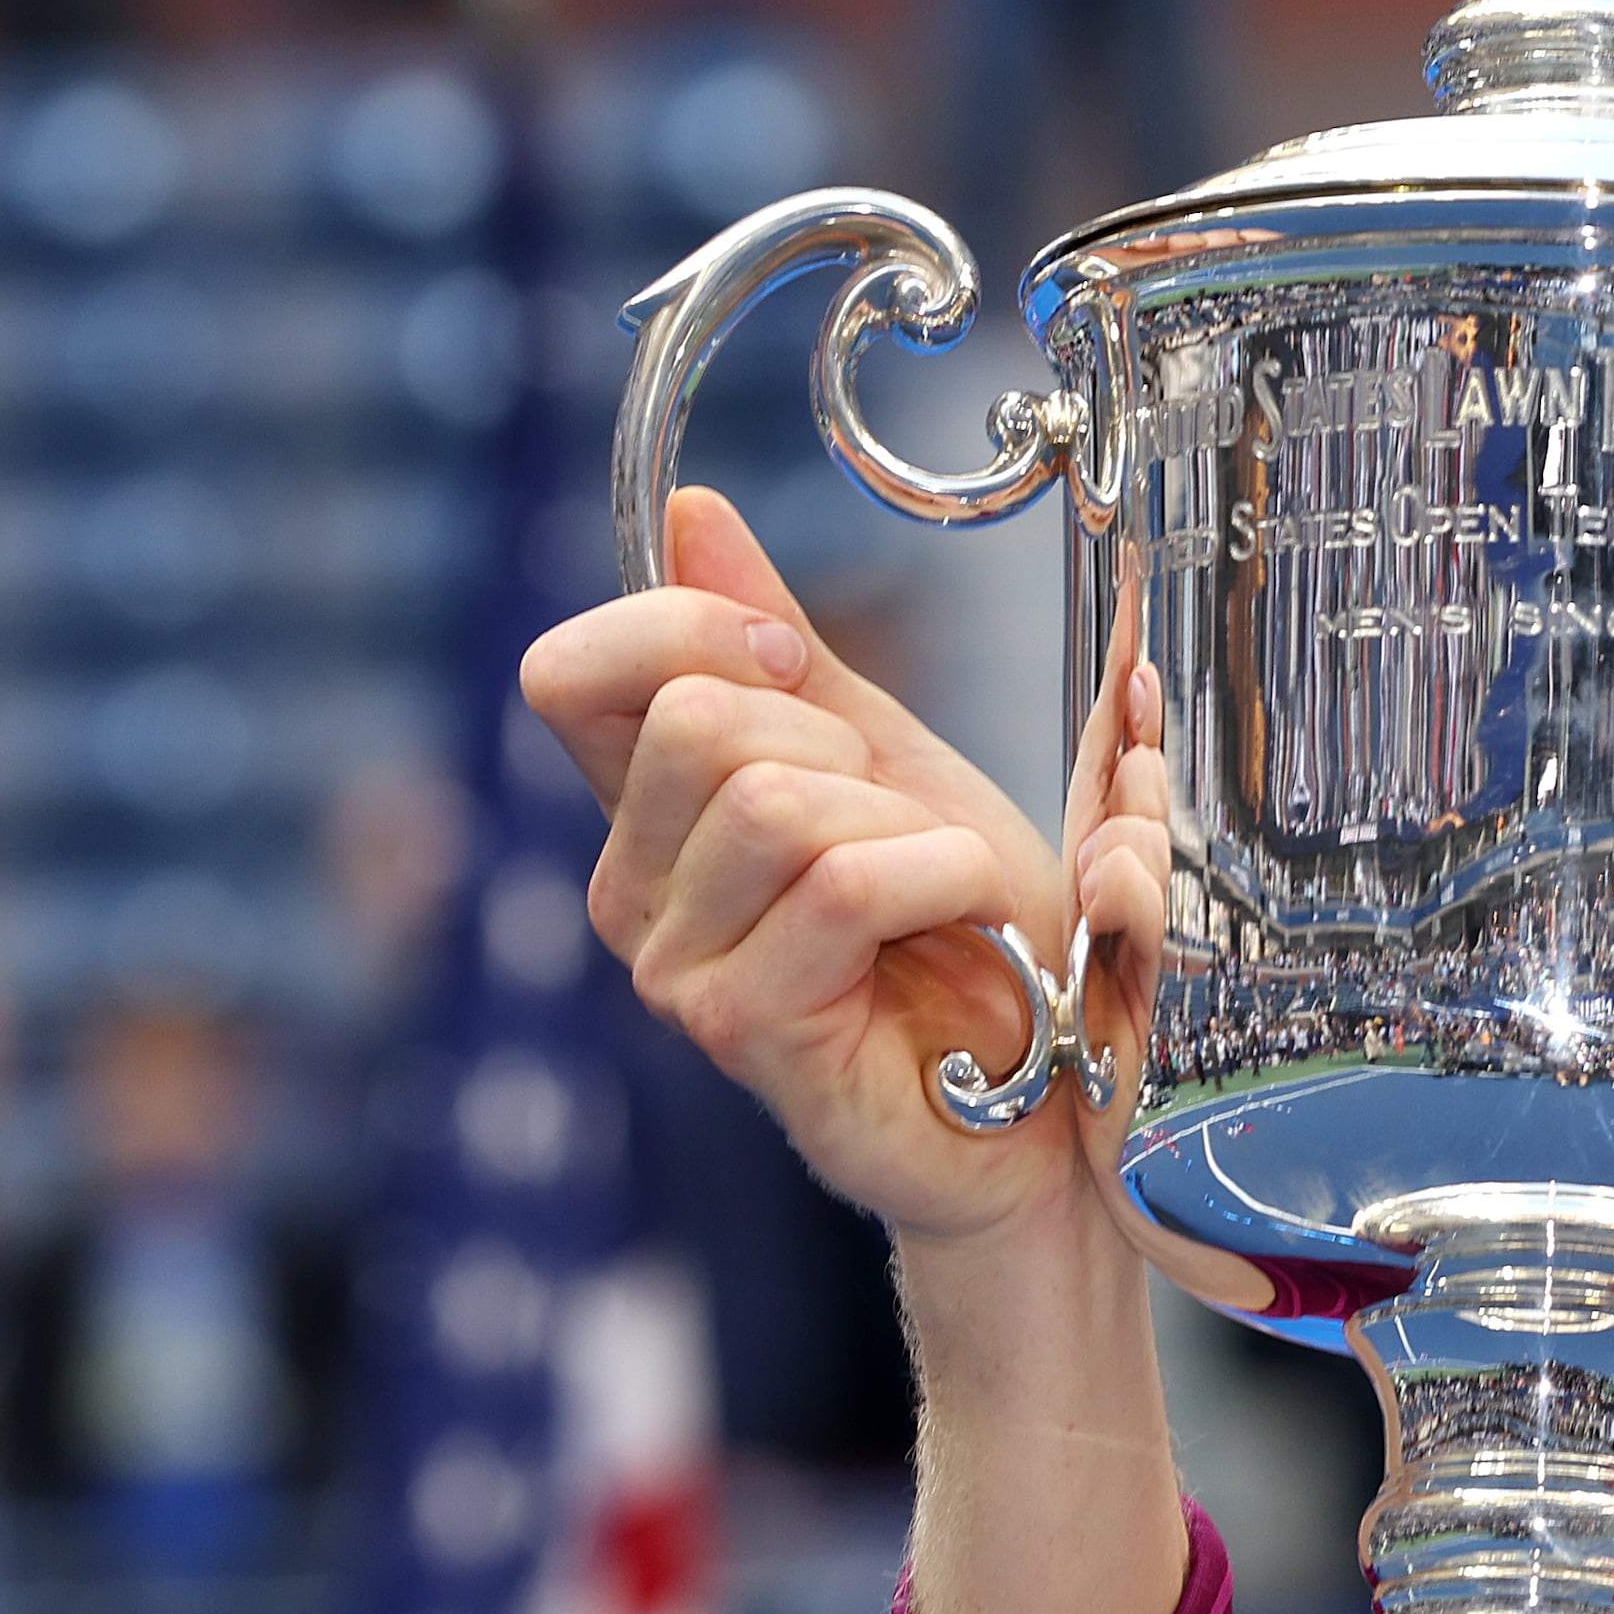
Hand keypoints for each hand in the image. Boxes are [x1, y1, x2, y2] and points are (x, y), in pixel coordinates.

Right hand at [518, 483, 1159, 1244]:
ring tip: (944, 895)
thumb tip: (695, 513)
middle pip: (699, 721)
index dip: (686, 628)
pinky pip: (840, 884)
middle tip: (907, 831)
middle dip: (844, 747)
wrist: (1045, 1100)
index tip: (795, 664)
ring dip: (908, 827)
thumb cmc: (969, 942)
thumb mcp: (886, 761)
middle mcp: (632, 895)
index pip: (568, 673)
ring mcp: (674, 970)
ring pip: (775, 801)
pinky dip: (942, 880)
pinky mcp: (741, 1030)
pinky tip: (968, 927)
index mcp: (649, 818)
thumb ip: (785, 651)